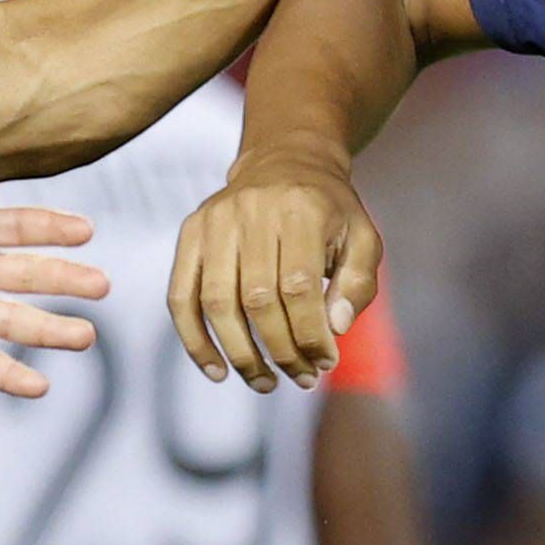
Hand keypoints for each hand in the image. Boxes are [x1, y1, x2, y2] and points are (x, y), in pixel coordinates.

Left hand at [0, 133, 104, 398]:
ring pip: (14, 322)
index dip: (50, 228)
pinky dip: (11, 376)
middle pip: (27, 275)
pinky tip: (39, 385)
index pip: (16, 226)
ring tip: (84, 337)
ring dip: (50, 330)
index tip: (85, 231)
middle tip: (102, 286)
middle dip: (65, 279)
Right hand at [170, 142, 378, 389]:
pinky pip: (181, 297)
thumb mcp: (362, 238)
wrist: (286, 161)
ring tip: (264, 383)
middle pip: (256, 299)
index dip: (309, 333)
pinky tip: (217, 371)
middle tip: (301, 379)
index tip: (325, 363)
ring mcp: (214, 220)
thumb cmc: (330, 212)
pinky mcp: (189, 233)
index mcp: (300, 208)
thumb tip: (334, 329)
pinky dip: (194, 341)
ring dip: (240, 354)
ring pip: (217, 303)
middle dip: (280, 350)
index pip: (297, 285)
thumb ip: (358, 284)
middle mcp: (251, 210)